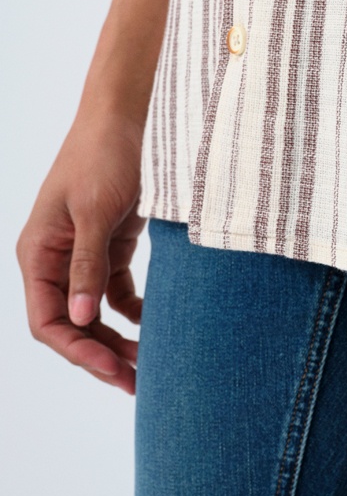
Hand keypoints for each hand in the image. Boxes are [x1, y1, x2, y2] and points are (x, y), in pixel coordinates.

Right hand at [16, 111, 145, 395]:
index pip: (48, 321)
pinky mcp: (112, 244)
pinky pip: (117, 292)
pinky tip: (157, 326)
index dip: (78, 352)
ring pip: (95, 313)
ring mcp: (84, 253)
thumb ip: (88, 266)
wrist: (130, 113)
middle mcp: (56, 259)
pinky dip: (134, 311)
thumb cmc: (105, 154)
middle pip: (72, 324)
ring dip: (118, 339)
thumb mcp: (95, 211)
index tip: (115, 370)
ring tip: (151, 364)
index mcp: (39, 253)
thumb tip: (83, 319)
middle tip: (139, 382)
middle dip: (101, 355)